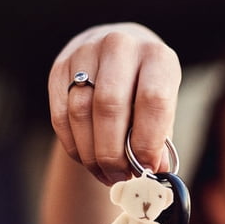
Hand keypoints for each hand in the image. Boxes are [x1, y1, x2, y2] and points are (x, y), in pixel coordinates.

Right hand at [48, 23, 181, 184]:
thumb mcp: (164, 107)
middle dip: (113, 152)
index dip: (147, 141)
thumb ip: (159, 138)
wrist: (118, 55)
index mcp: (157, 56)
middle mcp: (120, 46)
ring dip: (92, 153)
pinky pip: (60, 116)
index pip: (152, 100)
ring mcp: (86, 52)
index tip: (145, 169)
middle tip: (119, 177)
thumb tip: (154, 172)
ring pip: (80, 112)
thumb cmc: (146, 89)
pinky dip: (74, 146)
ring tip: (105, 173)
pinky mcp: (60, 67)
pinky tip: (87, 160)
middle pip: (109, 106)